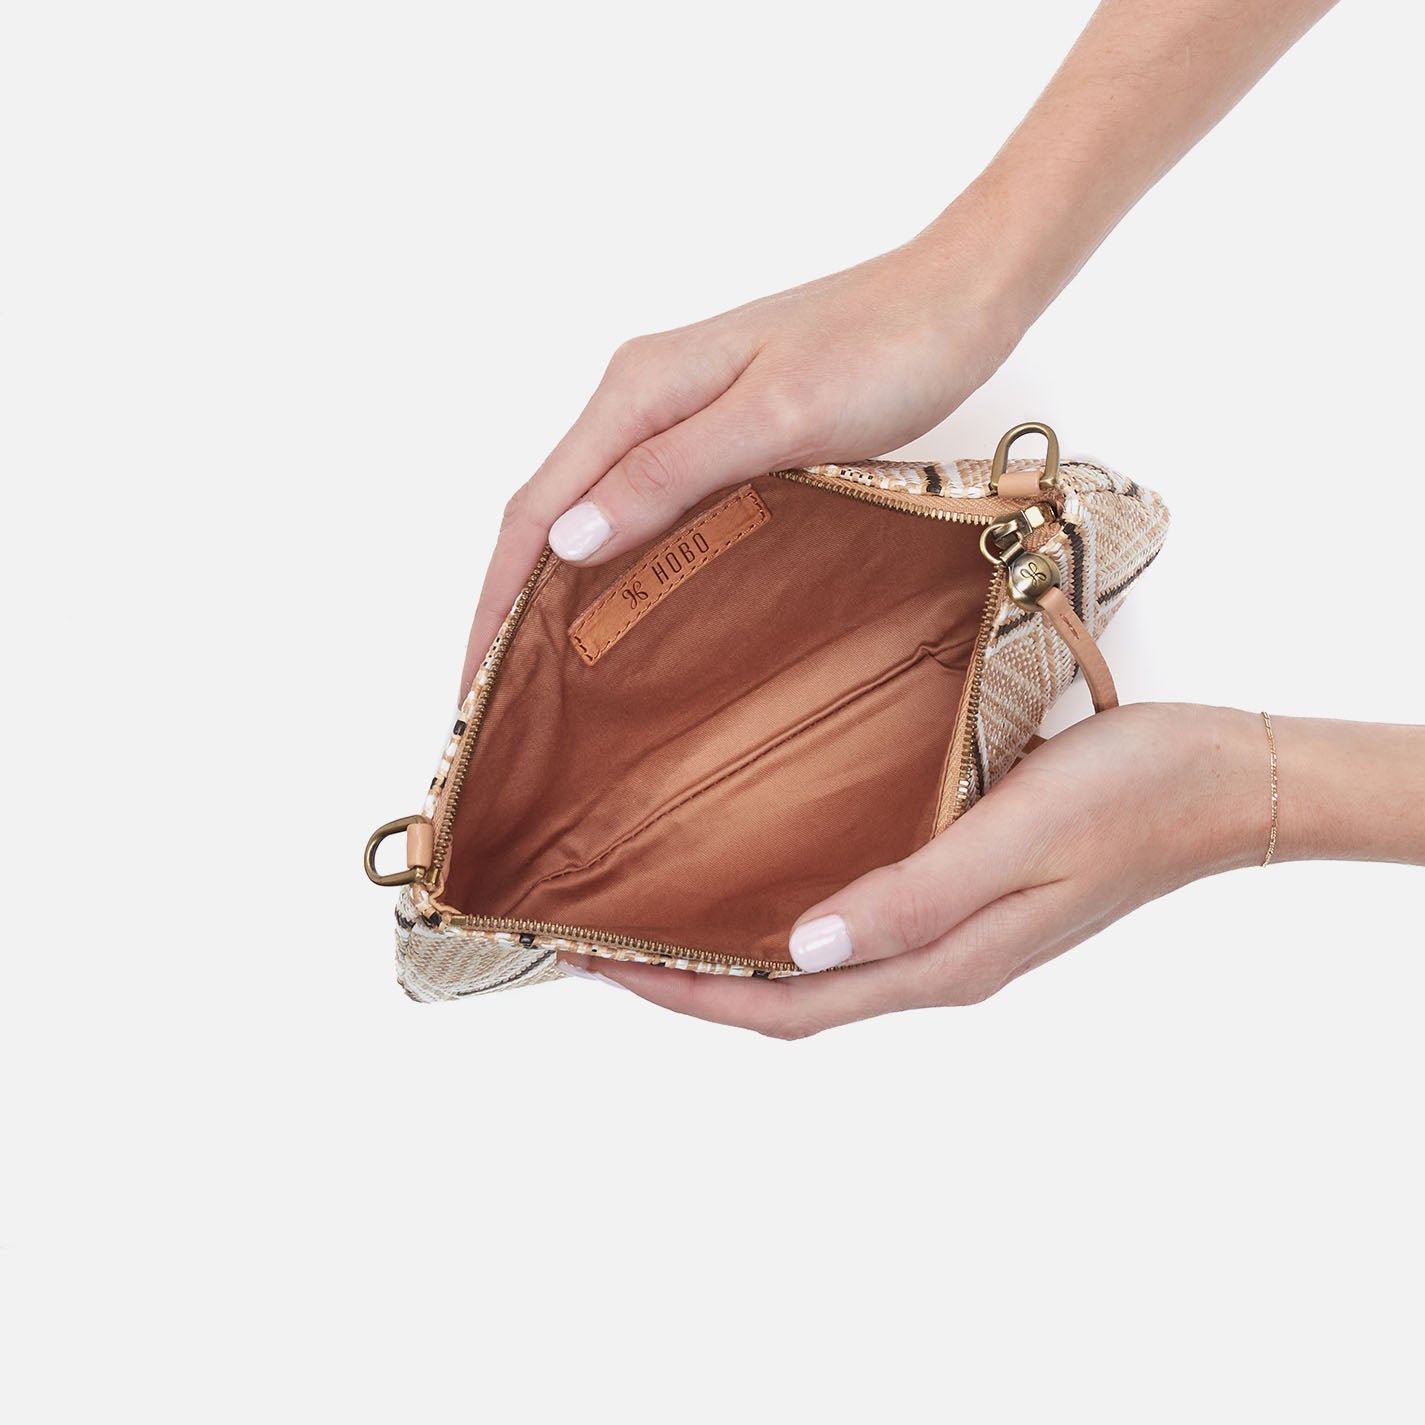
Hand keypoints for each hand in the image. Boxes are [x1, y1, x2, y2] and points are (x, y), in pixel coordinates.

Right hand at [461, 219, 1020, 689]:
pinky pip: (636, 500)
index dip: (493, 601)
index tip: (473, 688)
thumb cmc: (881, 352)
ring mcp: (676, 409)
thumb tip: (568, 538)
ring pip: (588, 507)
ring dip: (551, 582)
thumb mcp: (774, 419)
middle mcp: (641, 396)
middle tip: (497, 698)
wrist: (956, 300)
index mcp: (638, 392)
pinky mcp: (714, 425)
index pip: (533, 508)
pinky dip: (609, 558)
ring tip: (538, 667)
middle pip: (545, 508)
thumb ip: (668, 475)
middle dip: (507, 601)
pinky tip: (617, 601)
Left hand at [558, 704, 1268, 1035]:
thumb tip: (804, 950)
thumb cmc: (1129, 798)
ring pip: (814, 966)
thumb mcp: (1019, 839)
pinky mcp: (962, 890)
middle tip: (599, 941)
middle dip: (687, 981)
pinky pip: (853, 923)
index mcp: (941, 960)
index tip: (597, 962)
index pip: (785, 1007)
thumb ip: (914, 897)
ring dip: (732, 954)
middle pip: (786, 998)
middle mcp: (935, 959)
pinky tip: (761, 873)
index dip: (685, 995)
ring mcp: (951, 931)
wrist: (1221, 779)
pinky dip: (787, 917)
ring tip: (657, 913)